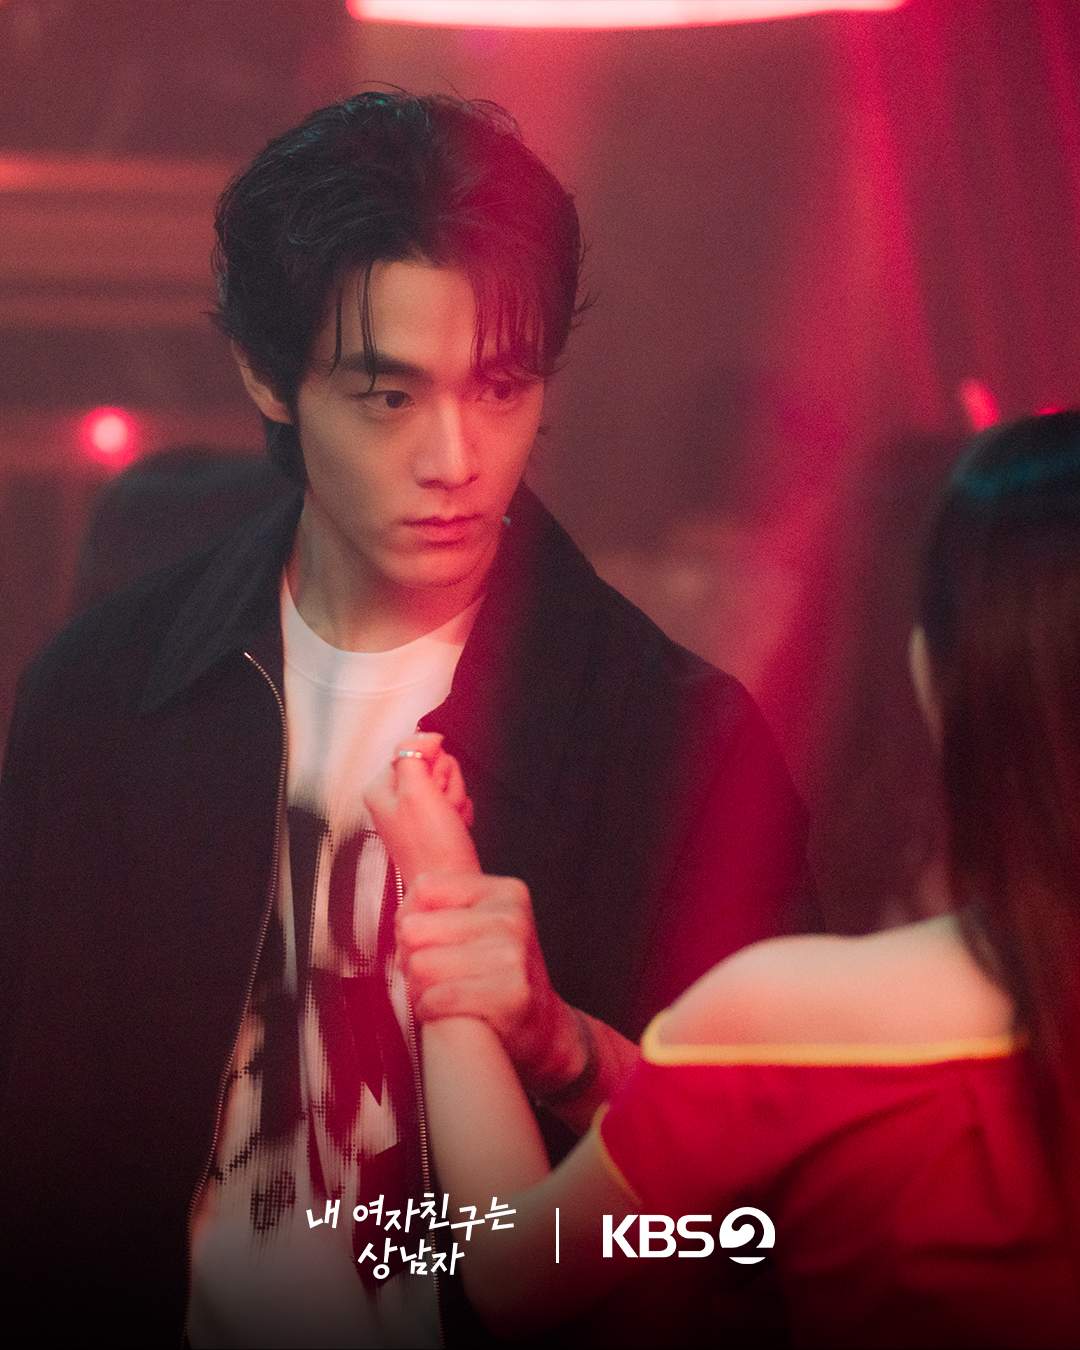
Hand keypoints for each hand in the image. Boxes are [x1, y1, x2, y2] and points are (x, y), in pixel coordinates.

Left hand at [364, 733, 478, 887]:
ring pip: (448, 781)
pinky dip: (461, 813)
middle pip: (433, 765)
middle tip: (443, 809)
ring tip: (448, 822)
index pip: (415, 751)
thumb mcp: (417, 793)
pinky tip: (454, 828)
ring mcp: (415, 811)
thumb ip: (415, 755)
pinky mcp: (433, 822)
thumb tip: (426, 736)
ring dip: (456, 800)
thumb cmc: (432, 851)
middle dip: (447, 785)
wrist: (449, 886)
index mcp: (380, 789)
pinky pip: (456, 800)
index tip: (434, 791)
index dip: (434, 767)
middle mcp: (394, 799)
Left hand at [396, 870, 584, 1092]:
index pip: (424, 888)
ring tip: (438, 992)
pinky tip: (444, 1011)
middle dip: (410, 956)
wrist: (542, 1028)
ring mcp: (514, 955)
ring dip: (418, 987)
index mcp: (504, 892)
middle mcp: (512, 918)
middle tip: (428, 972)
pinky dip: (429, 1009)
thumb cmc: (496, 974)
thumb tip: (401, 919)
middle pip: (414, 928)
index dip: (410, 918)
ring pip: (421, 964)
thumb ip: (437, 907)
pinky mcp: (511, 994)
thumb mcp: (477, 926)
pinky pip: (437, 997)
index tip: (426, 940)